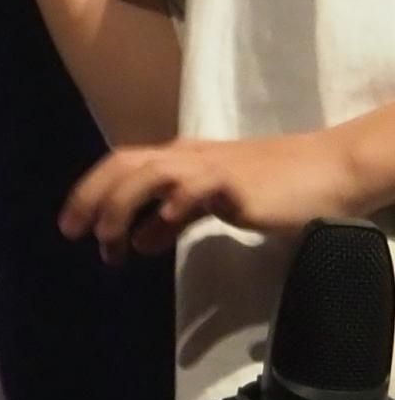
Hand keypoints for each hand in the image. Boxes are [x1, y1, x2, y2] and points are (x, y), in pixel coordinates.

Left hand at [59, 131, 370, 260]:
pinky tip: (155, 231)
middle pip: (124, 165)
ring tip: (108, 240)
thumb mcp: (213, 203)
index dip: (90, 191)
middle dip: (91, 197)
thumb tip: (138, 242)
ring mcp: (210, 167)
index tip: (71, 226)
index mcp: (179, 158)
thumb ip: (174, 220)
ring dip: (121, 206)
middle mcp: (186, 157)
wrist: (327, 170)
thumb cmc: (272, 186)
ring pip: (149, 174)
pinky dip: (171, 205)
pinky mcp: (235, 184)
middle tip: (72, 233)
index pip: (121, 164)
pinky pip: (195, 188)